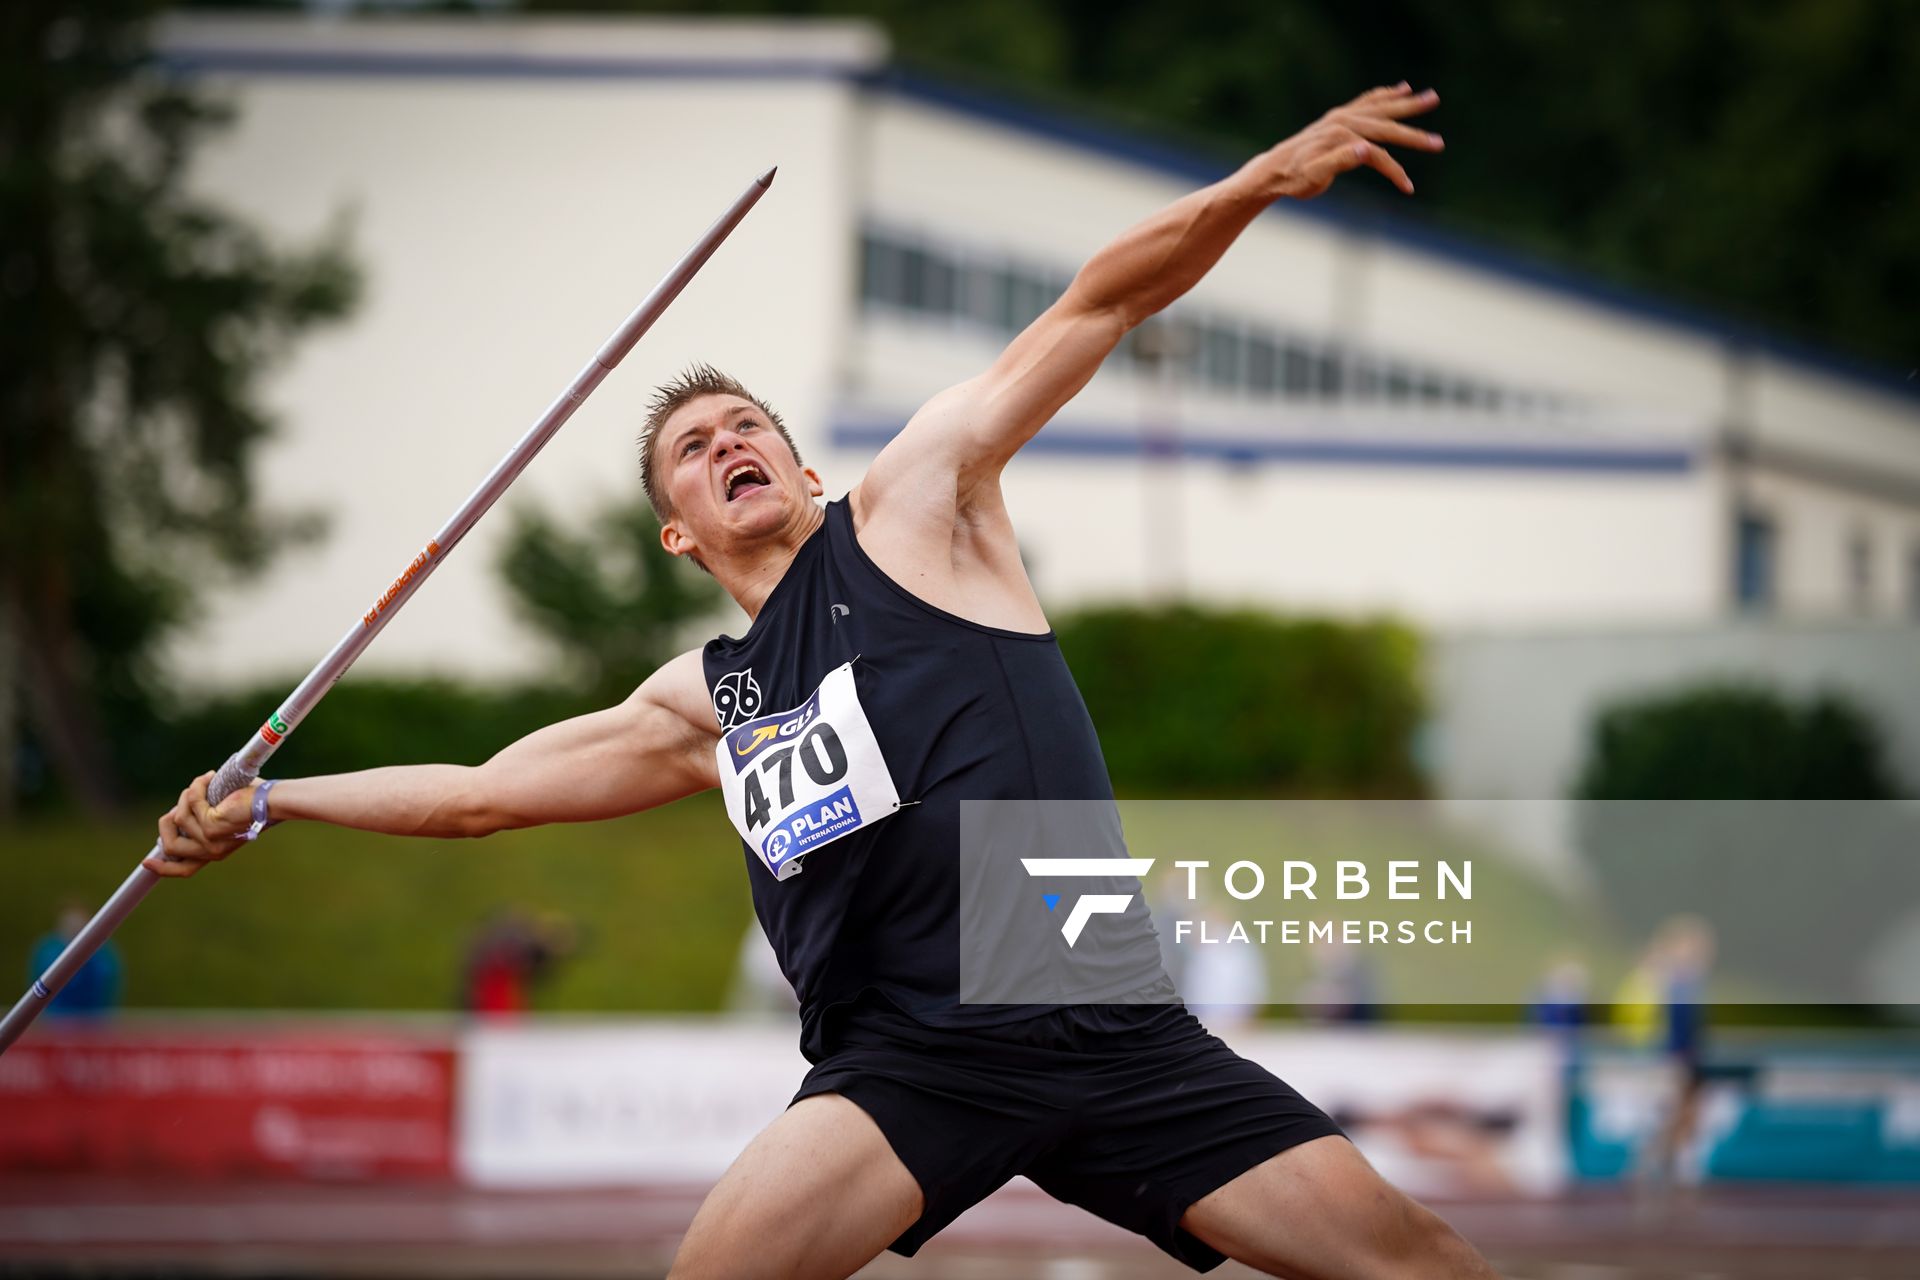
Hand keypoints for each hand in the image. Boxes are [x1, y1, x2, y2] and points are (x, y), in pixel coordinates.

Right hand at [144, 771, 256, 878]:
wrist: (274, 801)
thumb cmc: (253, 802)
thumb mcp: (221, 816)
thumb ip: (200, 819)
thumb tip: (177, 814)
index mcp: (214, 852)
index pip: (184, 869)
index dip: (162, 868)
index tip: (146, 863)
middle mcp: (212, 851)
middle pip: (170, 846)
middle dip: (167, 821)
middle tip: (182, 801)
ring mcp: (210, 841)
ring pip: (178, 818)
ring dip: (188, 795)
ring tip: (206, 782)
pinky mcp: (211, 826)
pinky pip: (190, 803)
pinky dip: (196, 787)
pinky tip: (210, 778)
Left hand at [1257, 82, 1442, 200]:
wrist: (1271, 170)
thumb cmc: (1293, 179)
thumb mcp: (1314, 177)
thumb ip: (1339, 161)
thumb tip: (1366, 149)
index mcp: (1341, 137)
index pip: (1377, 154)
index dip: (1394, 171)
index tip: (1407, 188)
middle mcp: (1343, 121)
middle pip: (1385, 125)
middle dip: (1414, 133)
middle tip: (1439, 143)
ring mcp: (1340, 116)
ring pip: (1380, 107)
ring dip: (1405, 104)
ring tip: (1428, 96)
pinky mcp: (1337, 117)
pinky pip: (1367, 102)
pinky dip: (1384, 95)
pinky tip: (1399, 89)